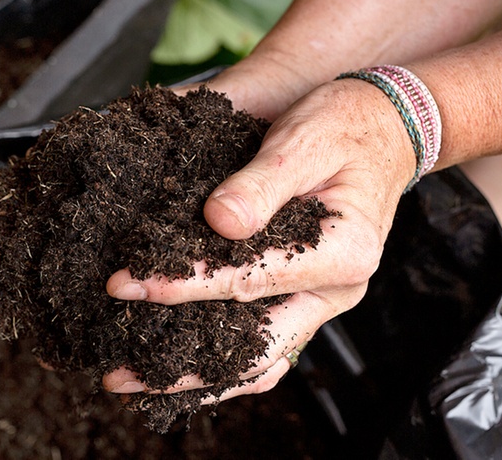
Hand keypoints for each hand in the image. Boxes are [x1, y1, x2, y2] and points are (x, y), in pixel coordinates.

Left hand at [104, 74, 416, 402]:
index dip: (182, 285)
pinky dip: (218, 357)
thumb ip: (263, 182)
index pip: (248, 281)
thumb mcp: (305, 140)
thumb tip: (217, 221)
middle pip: (254, 351)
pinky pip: (260, 341)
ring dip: (197, 375)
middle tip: (116, 375)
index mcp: (344, 252)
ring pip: (257, 359)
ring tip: (133, 376)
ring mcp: (319, 299)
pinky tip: (173, 357)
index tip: (124, 285)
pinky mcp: (301, 294)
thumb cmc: (347, 126)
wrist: (385, 128)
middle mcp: (335, 290)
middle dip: (181, 368)